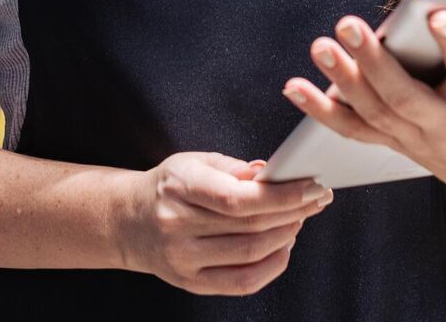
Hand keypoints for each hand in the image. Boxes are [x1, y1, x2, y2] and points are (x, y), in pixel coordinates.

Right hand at [114, 151, 333, 295]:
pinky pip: (243, 282)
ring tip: (299, 218)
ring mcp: (183, 259)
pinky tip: (283, 246)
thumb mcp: (193, 162)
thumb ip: (232, 167)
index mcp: (179, 188)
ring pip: (251, 254)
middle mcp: (177, 226)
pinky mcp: (191, 283)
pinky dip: (273, 264)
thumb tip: (271, 174)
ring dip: (286, 235)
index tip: (312, 186)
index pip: (238, 198)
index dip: (282, 195)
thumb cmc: (168, 187)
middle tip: (315, 199)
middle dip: (293, 212)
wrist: (130, 221)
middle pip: (250, 226)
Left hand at [282, 9, 445, 216]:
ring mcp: (416, 139)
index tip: (440, 14)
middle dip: (375, 63)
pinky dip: (322, 112)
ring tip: (320, 46)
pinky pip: (353, 131)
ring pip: (374, 113)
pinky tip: (295, 86)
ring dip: (342, 81)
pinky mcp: (395, 143)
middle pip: (405, 97)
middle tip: (347, 24)